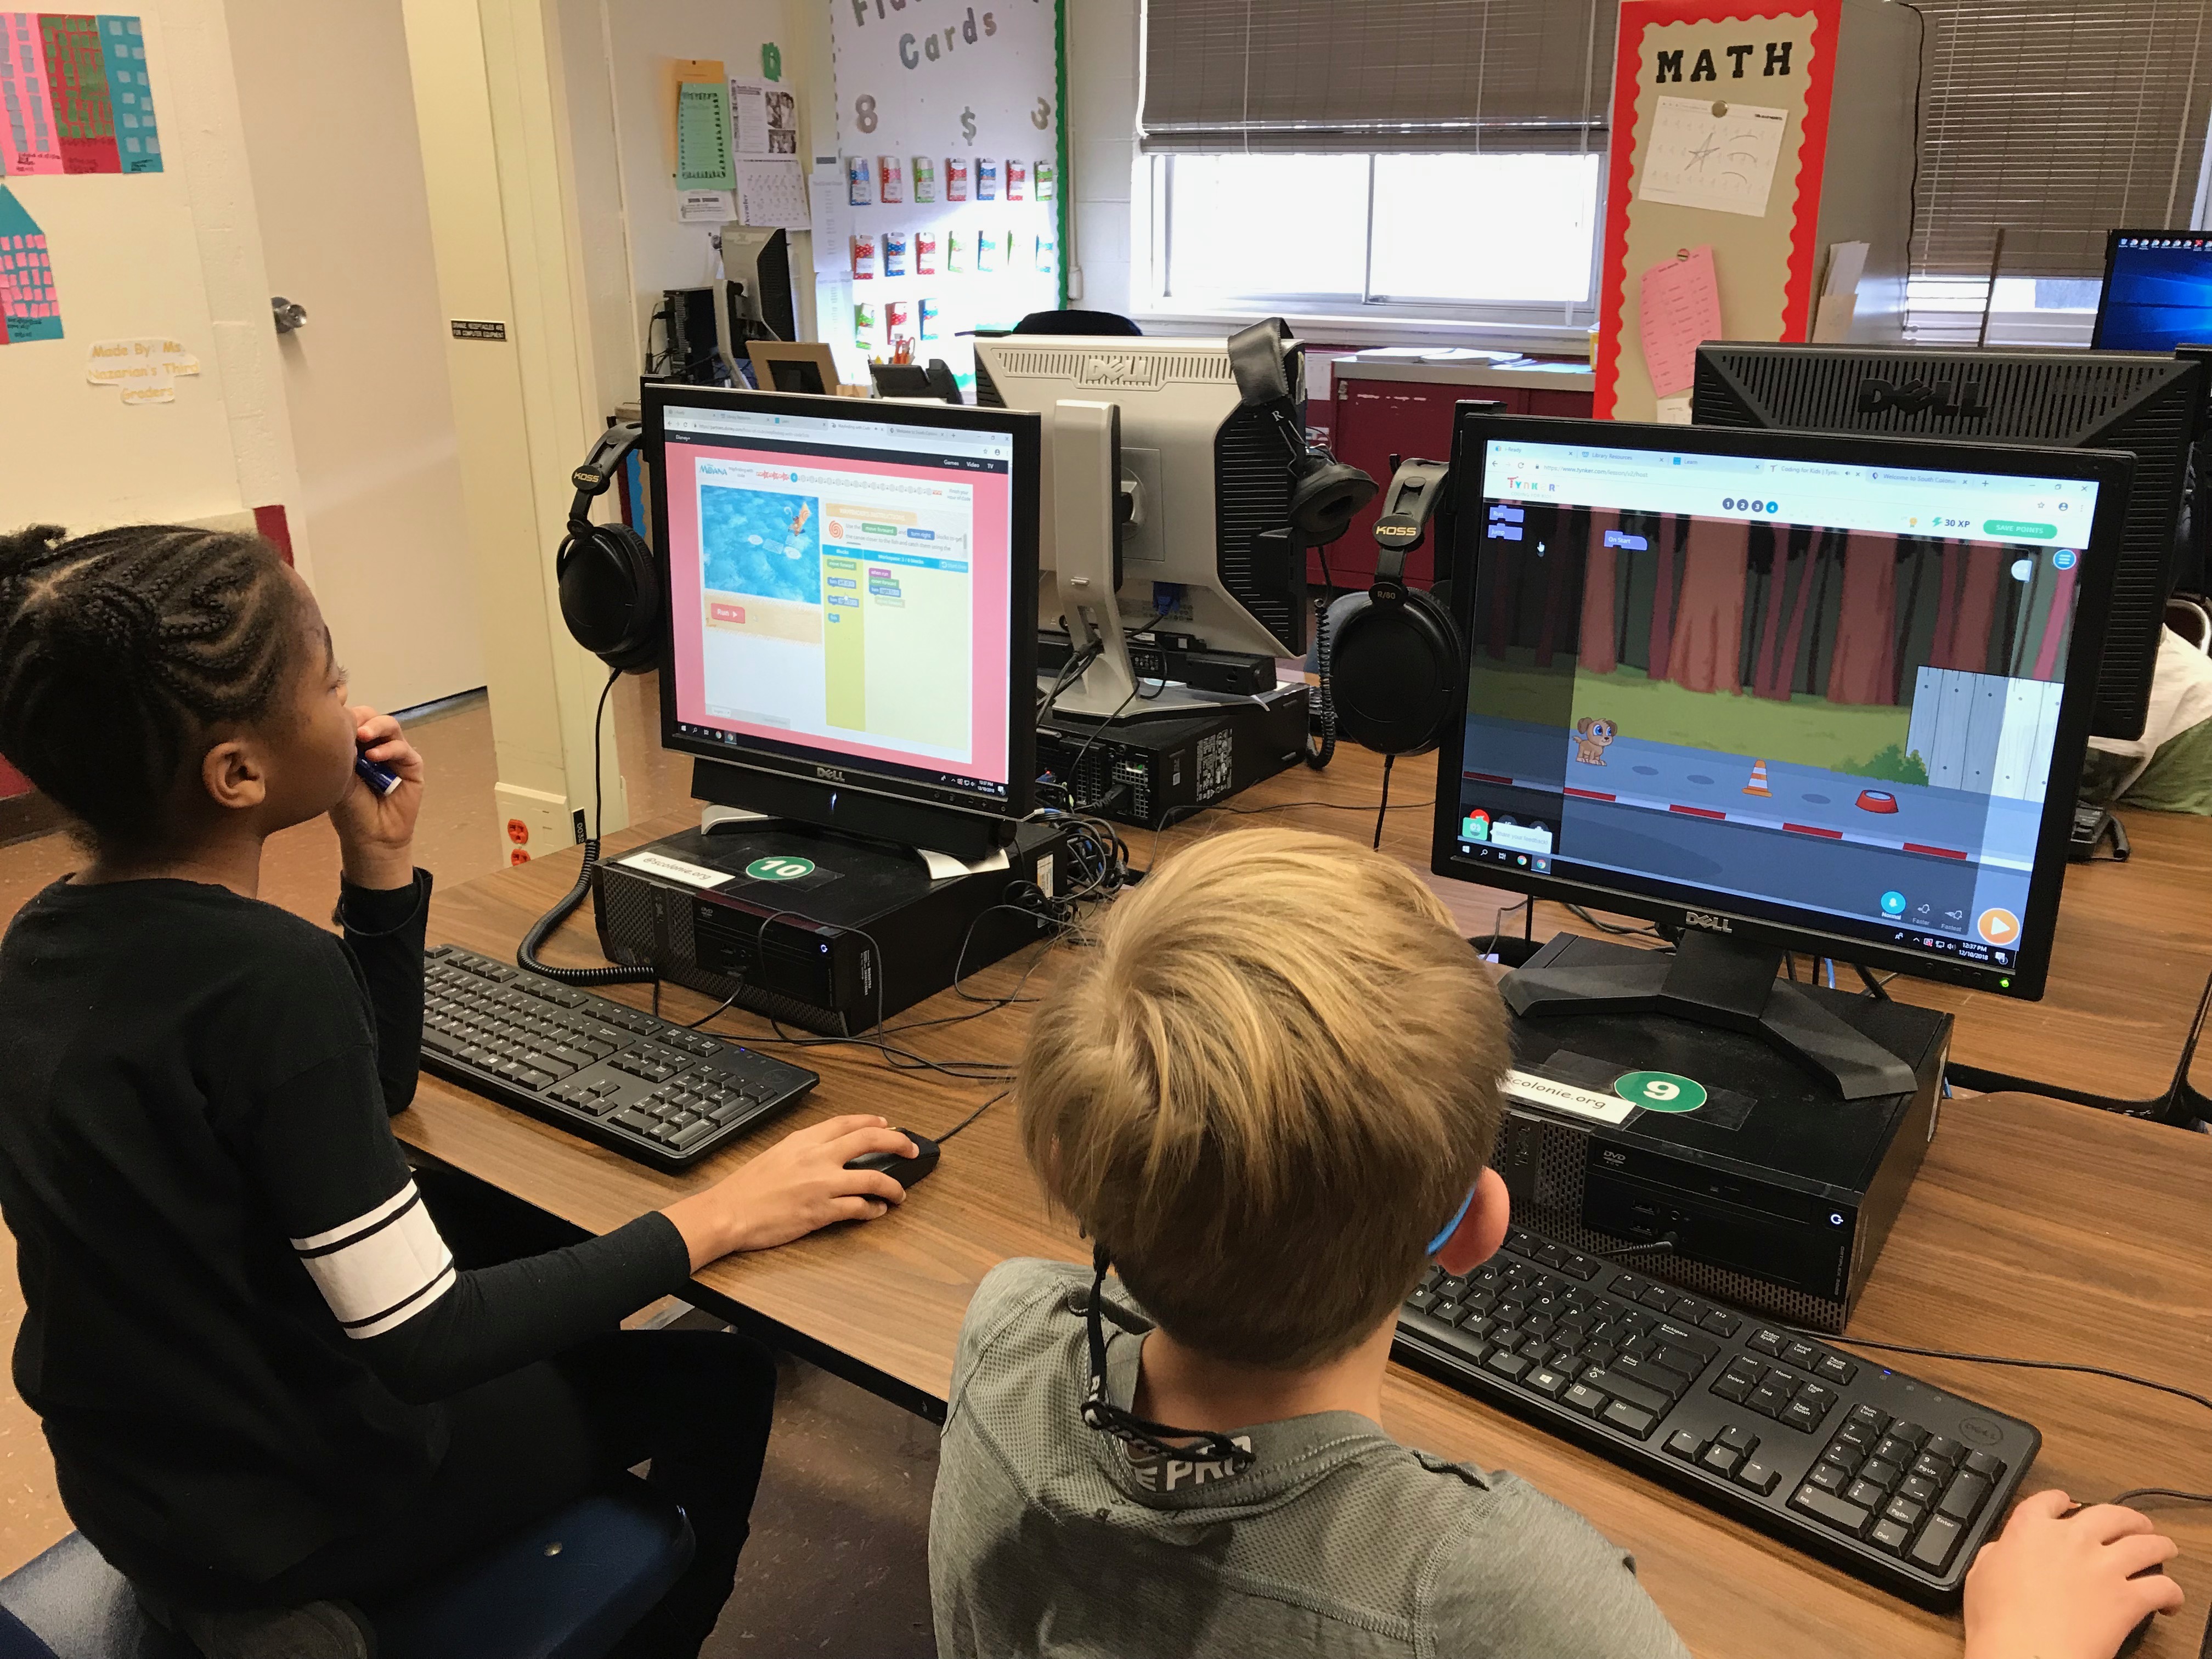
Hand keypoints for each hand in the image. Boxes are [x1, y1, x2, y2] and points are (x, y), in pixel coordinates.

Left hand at [330, 706, 422, 889]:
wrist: (370, 836)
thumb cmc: (349, 809)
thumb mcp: (337, 775)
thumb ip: (339, 751)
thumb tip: (337, 723)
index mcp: (353, 745)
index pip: (350, 718)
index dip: (343, 713)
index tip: (329, 716)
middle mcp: (374, 744)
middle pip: (370, 716)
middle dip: (359, 718)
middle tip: (348, 727)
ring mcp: (394, 753)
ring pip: (389, 725)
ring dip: (375, 728)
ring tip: (362, 736)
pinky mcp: (411, 765)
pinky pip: (403, 749)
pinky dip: (389, 749)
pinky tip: (374, 757)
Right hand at [661, 1115, 915, 1268]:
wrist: (728, 1212)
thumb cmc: (746, 1188)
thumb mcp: (775, 1154)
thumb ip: (804, 1149)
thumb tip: (827, 1150)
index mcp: (803, 1140)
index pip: (847, 1122)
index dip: (873, 1121)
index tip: (887, 1124)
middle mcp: (816, 1157)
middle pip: (869, 1140)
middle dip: (898, 1142)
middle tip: (911, 1148)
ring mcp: (821, 1184)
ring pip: (872, 1177)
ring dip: (893, 1185)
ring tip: (900, 1192)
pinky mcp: (822, 1211)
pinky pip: (858, 1208)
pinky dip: (873, 1210)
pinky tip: (877, 1211)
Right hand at [1964, 1490, 2183, 1658]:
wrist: (2023, 1654)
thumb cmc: (1998, 1622)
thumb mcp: (1979, 1575)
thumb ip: (1995, 1553)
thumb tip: (2003, 1550)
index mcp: (2030, 1530)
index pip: (2050, 1501)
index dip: (2062, 1500)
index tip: (2069, 1504)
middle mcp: (2071, 1540)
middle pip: (2110, 1515)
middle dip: (2127, 1519)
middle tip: (2135, 1525)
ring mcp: (2103, 1567)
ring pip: (2146, 1545)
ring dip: (2160, 1545)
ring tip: (2165, 1548)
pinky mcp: (2127, 1599)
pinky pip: (2161, 1588)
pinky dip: (2171, 1593)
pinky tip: (2170, 1600)